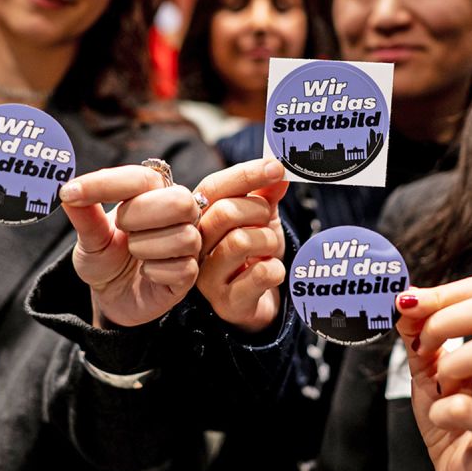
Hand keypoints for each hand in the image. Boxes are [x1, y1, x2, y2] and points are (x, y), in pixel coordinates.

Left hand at [58, 160, 284, 328]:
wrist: (112, 298)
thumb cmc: (106, 260)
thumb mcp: (89, 239)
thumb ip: (85, 216)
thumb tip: (67, 193)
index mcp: (153, 194)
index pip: (141, 177)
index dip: (106, 184)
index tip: (70, 193)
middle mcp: (177, 214)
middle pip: (179, 201)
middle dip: (139, 215)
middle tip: (121, 229)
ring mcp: (187, 244)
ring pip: (183, 236)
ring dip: (144, 247)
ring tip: (133, 253)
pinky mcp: (190, 274)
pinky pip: (183, 268)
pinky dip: (155, 272)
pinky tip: (145, 274)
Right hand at [194, 159, 287, 332]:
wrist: (259, 300)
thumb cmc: (255, 253)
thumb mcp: (260, 217)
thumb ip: (265, 193)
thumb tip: (276, 169)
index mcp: (198, 218)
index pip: (214, 186)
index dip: (247, 174)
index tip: (277, 168)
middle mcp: (194, 246)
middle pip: (225, 212)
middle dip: (259, 212)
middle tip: (267, 222)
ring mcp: (207, 276)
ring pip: (239, 242)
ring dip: (268, 241)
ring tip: (269, 250)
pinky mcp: (226, 302)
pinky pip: (258, 274)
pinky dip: (275, 269)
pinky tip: (272, 272)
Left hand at [395, 276, 471, 470]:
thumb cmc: (455, 420)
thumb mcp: (430, 369)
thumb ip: (419, 334)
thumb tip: (405, 301)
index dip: (444, 293)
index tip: (409, 306)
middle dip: (443, 322)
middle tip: (422, 347)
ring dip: (448, 365)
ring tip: (440, 387)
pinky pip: (468, 407)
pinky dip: (441, 410)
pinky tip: (443, 418)